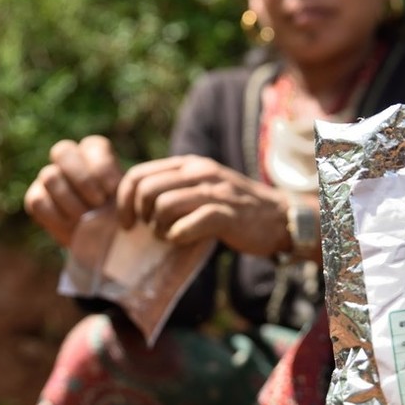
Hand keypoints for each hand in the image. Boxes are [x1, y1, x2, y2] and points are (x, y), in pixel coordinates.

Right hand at [24, 135, 122, 246]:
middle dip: (82, 178)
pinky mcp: (36, 197)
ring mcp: (49, 176)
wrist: (102, 239)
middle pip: (63, 151)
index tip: (113, 189)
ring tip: (86, 219)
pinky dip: (56, 216)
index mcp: (93, 151)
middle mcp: (68, 158)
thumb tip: (116, 190)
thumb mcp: (125, 200)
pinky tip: (71, 228)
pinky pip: (38, 200)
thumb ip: (121, 189)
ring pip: (50, 175)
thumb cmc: (117, 214)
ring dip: (70, 200)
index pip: (92, 146)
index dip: (102, 166)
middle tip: (99, 202)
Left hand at [115, 155, 294, 257]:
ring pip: (165, 205)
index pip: (139, 174)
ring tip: (169, 236)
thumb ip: (175, 187)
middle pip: (147, 189)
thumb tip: (136, 202)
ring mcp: (214, 191)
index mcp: (189, 165)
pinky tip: (184, 240)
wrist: (279, 217)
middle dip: (141, 215)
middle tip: (150, 230)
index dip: (124, 199)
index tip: (127, 221)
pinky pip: (188, 225)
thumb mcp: (203, 187)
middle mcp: (199, 172)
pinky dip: (179, 236)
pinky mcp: (226, 214)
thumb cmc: (235, 208)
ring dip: (160, 228)